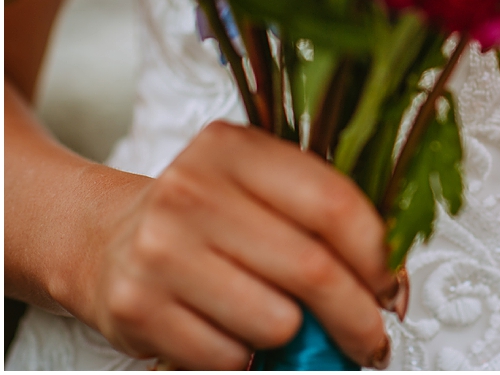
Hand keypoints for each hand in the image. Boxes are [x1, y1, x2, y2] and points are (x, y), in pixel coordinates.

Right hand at [78, 121, 400, 369]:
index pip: (333, 204)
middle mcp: (193, 190)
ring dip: (294, 336)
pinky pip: (230, 358)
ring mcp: (160, 248)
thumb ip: (325, 217)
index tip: (390, 287)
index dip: (377, 255)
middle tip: (371, 338)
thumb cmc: (206, 216)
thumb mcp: (261, 188)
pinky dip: (244, 356)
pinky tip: (231, 329)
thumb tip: (390, 283)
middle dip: (356, 317)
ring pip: (276, 322)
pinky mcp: (136, 306)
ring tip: (277, 319)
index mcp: (235, 148)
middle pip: (312, 268)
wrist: (105, 239)